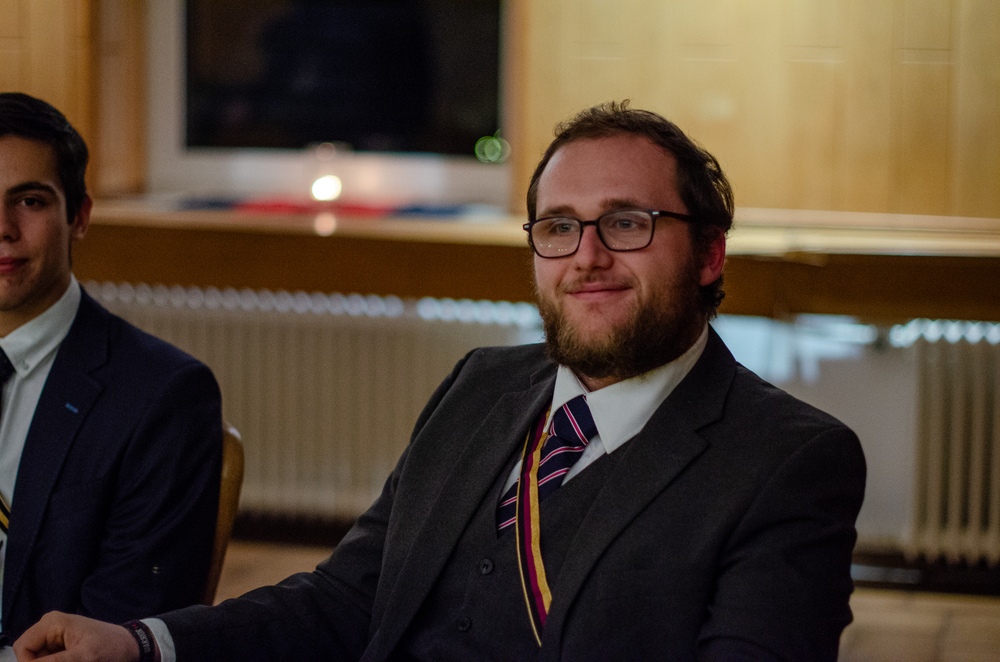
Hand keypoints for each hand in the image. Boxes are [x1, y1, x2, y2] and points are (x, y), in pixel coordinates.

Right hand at [13, 612, 139, 661]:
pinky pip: (49, 660)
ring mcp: (55, 637)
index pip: (23, 648)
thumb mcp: (82, 658)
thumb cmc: (111, 647)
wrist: (130, 646)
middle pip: (29, 655)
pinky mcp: (61, 646)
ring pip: (39, 659)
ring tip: (76, 661)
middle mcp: (49, 627)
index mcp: (52, 623)